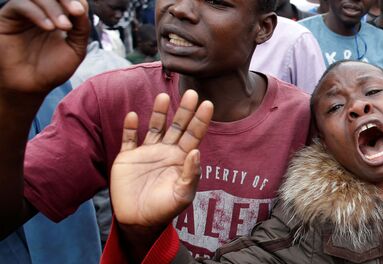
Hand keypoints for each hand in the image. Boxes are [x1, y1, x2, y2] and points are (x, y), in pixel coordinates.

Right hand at [0, 0, 88, 93]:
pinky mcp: (7, 18)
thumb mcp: (75, 49)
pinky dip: (37, 13)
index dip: (74, 0)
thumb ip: (81, 28)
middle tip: (77, 12)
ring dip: (53, 7)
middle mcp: (40, 11)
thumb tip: (82, 6)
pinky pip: (20, 5)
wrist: (32, 88)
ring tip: (64, 26)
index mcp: (57, 15)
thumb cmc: (53, 69)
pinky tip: (49, 28)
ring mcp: (23, 13)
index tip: (81, 11)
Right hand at [111, 90, 213, 227]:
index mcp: (181, 158)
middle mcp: (166, 151)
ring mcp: (147, 152)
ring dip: (158, 113)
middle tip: (191, 93)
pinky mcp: (128, 157)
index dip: (200, 120)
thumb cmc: (164, 209)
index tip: (208, 104)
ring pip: (154, 127)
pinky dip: (130, 127)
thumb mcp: (182, 195)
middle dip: (184, 110)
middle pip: (177, 126)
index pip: (194, 135)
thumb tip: (196, 151)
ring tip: (164, 97)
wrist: (138, 220)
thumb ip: (191, 174)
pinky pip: (129, 138)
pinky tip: (134, 116)